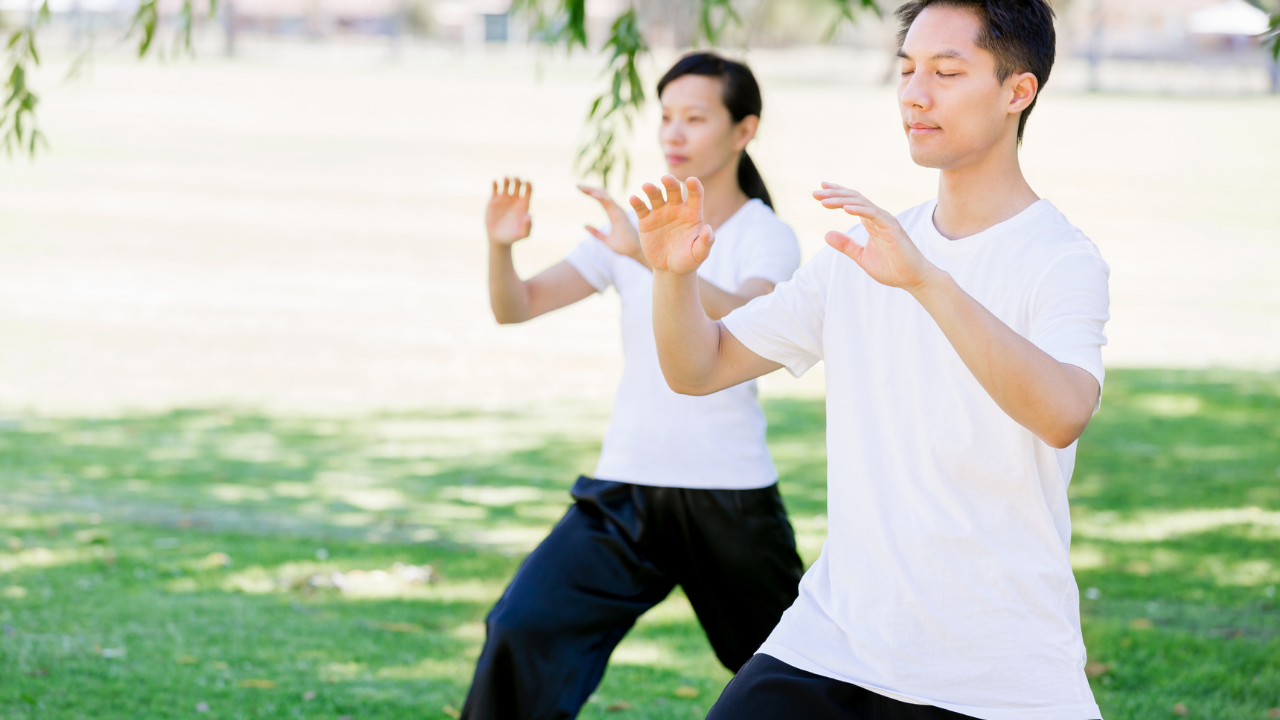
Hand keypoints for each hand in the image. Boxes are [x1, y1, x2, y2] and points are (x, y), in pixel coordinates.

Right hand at [486, 177, 532, 245]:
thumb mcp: (523, 234)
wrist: (498, 239)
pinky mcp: (494, 200)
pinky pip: (495, 188)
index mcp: (523, 204)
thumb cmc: (513, 236)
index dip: (528, 185)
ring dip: (507, 179)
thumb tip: (530, 216)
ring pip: (506, 184)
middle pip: (518, 184)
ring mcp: (504, 199)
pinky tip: (495, 182)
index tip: (526, 182)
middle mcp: (514, 200)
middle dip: (517, 180)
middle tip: (516, 179)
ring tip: (506, 178)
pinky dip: (495, 183)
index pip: (528, 190)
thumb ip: (528, 226)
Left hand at [578, 185, 647, 267]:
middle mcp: (616, 210)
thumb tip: (585, 225)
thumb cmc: (623, 247)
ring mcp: (618, 211)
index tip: (579, 189)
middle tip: (577, 185)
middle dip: (590, 189)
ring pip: (605, 196)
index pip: (601, 200)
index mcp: (613, 214)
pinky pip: (609, 202)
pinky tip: (591, 194)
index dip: (591, 193)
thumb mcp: (605, 240)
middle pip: (602, 194)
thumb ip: (596, 233)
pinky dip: (600, 197)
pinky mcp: (620, 214)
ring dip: (593, 191)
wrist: (634, 253)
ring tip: (582, 188)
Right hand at [629, 175, 713, 275]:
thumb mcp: (699, 254)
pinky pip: (641, 208)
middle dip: (670, 183)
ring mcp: (660, 212)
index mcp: (692, 213)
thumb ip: (705, 242)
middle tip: (666, 179)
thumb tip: (708, 229)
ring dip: (652, 190)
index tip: (692, 180)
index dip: (694, 186)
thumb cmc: (688, 260)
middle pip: (674, 190)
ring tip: (647, 187)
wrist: (670, 269)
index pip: (695, 195)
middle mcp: (676, 208)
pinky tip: (633, 199)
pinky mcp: (646, 220)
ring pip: (656, 196)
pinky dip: (637, 202)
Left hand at [814, 181, 940, 290]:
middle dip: (834, 194)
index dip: (836, 194)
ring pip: (861, 203)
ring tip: (824, 200)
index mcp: (871, 222)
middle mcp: (878, 217)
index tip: (820, 189)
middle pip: (853, 199)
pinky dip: (859, 210)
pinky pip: (873, 214)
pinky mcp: (892, 227)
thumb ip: (846, 245)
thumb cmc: (892, 268)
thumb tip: (826, 235)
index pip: (852, 202)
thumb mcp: (861, 257)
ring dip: (841, 200)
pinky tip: (845, 209)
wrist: (913, 278)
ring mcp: (885, 221)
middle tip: (815, 193)